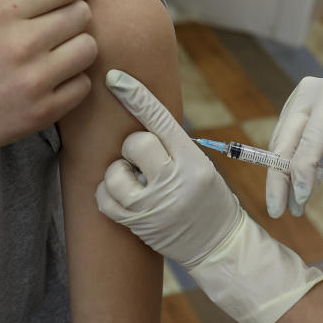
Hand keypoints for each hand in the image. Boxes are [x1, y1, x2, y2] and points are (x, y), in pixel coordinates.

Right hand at [0, 0, 97, 164]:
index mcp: (1, 11)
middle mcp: (21, 43)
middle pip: (83, 14)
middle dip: (74, 15)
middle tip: (54, 26)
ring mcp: (34, 80)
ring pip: (89, 48)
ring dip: (76, 48)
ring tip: (54, 53)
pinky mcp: (43, 112)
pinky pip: (83, 85)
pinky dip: (71, 82)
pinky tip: (49, 81)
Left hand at [97, 70, 322, 322]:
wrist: (219, 245)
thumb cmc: (208, 200)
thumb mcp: (201, 167)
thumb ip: (173, 147)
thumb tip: (138, 120)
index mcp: (193, 161)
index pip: (160, 120)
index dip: (136, 96)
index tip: (114, 77)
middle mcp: (174, 181)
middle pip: (135, 143)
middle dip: (135, 149)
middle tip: (146, 163)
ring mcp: (153, 205)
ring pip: (115, 172)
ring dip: (120, 173)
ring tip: (137, 183)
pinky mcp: (137, 224)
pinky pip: (104, 199)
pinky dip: (108, 194)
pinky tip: (124, 197)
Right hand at [266, 77, 322, 215]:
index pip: (312, 136)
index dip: (304, 168)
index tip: (302, 199)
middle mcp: (308, 93)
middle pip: (286, 141)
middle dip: (281, 178)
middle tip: (278, 212)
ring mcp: (294, 101)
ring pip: (278, 145)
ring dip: (279, 179)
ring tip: (286, 208)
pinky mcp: (287, 112)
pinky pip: (279, 145)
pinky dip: (281, 170)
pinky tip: (287, 192)